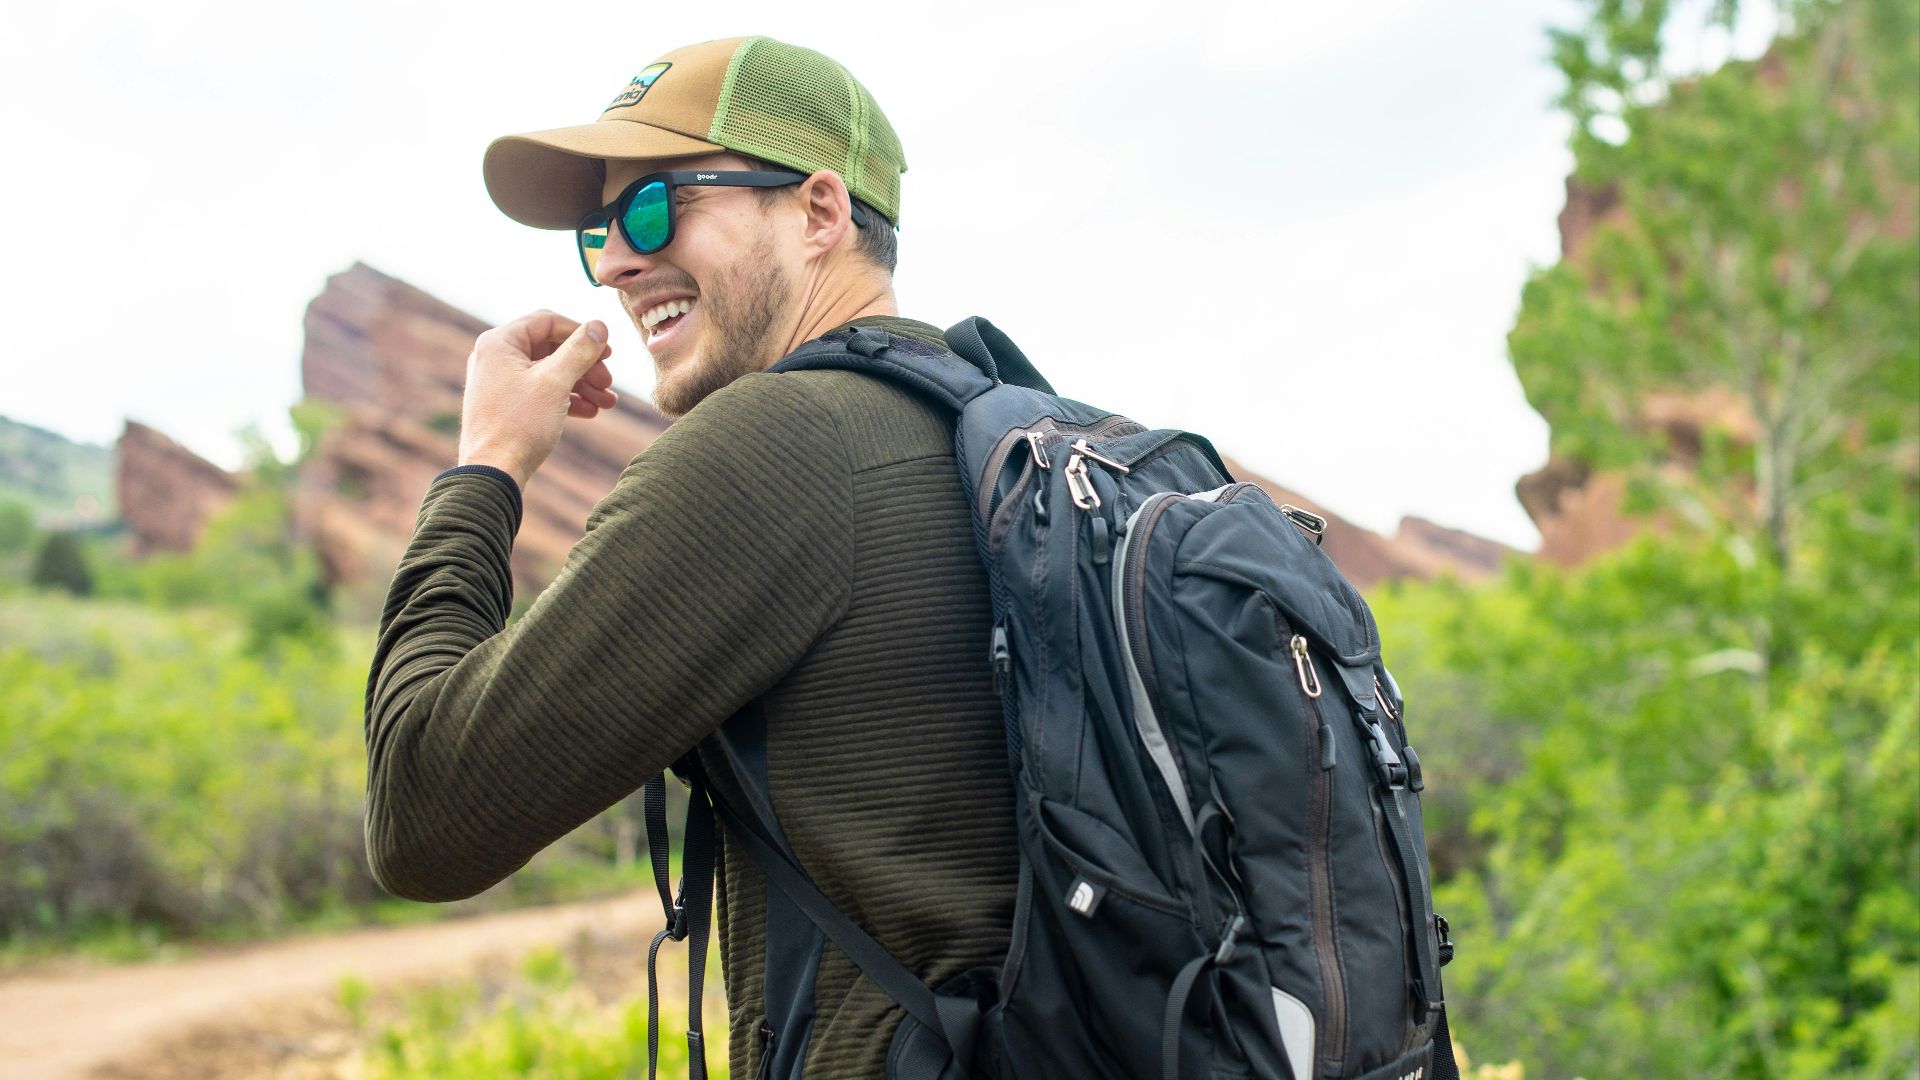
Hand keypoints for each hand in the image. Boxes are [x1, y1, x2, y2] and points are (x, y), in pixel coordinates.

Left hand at [456, 310, 618, 487]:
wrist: (493, 473)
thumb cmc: (519, 425)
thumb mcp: (555, 382)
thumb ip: (579, 350)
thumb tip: (599, 326)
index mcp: (500, 342)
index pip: (548, 321)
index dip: (582, 333)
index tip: (608, 351)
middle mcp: (496, 357)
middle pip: (551, 348)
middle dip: (585, 364)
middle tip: (608, 382)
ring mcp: (500, 382)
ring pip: (550, 372)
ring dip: (581, 383)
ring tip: (607, 402)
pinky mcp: (506, 405)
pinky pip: (541, 391)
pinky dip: (566, 398)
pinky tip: (590, 412)